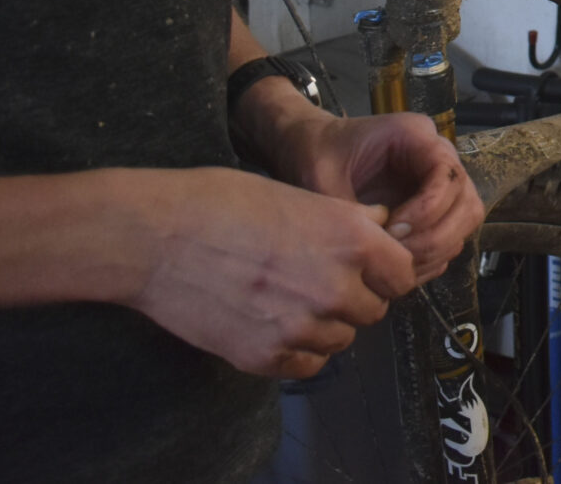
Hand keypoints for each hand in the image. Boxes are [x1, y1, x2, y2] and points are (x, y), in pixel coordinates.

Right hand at [129, 166, 415, 378]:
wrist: (157, 236)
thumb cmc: (221, 203)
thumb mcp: (300, 195)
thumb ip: (347, 221)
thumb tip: (381, 230)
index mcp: (351, 238)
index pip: (403, 274)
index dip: (386, 271)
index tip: (370, 269)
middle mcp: (335, 286)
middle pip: (374, 309)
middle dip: (355, 297)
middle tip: (319, 280)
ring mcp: (300, 326)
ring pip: (342, 339)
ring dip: (326, 324)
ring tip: (288, 298)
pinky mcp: (266, 356)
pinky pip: (308, 365)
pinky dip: (298, 350)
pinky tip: (273, 322)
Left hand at [281, 113, 485, 283]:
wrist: (311, 147)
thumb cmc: (316, 153)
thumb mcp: (322, 177)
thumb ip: (351, 213)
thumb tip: (375, 253)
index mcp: (415, 136)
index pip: (447, 175)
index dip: (428, 209)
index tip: (392, 230)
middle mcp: (437, 155)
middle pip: (466, 202)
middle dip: (436, 236)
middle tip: (397, 255)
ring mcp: (439, 181)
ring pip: (465, 220)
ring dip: (437, 249)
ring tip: (397, 264)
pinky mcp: (434, 204)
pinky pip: (451, 233)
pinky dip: (433, 254)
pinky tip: (401, 265)